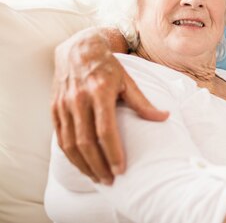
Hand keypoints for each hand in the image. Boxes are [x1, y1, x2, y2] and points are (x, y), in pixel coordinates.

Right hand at [50, 28, 168, 183]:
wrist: (78, 50)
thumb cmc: (108, 67)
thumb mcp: (128, 80)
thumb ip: (143, 102)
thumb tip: (164, 117)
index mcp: (100, 91)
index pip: (105, 129)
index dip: (113, 152)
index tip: (121, 170)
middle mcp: (79, 99)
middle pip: (85, 142)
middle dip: (98, 165)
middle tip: (110, 181)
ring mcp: (64, 105)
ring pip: (69, 144)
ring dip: (83, 165)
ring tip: (97, 178)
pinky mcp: (54, 109)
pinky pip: (60, 138)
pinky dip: (70, 155)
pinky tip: (82, 165)